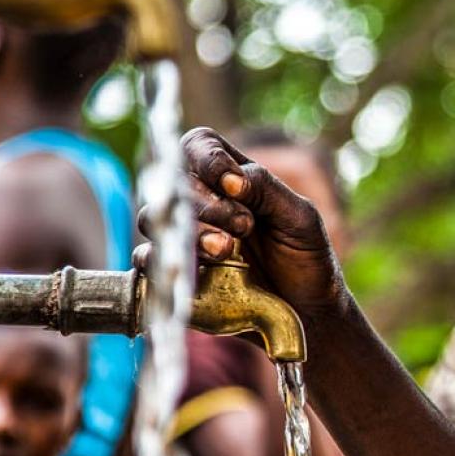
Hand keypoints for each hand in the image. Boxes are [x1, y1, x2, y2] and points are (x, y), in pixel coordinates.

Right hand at [139, 127, 348, 318]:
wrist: (308, 310)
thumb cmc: (306, 256)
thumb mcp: (300, 217)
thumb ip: (267, 190)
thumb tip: (231, 180)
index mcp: (232, 177)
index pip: (199, 145)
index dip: (206, 157)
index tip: (231, 184)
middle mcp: (203, 203)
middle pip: (174, 182)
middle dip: (206, 203)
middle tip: (243, 226)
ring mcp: (186, 238)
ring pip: (154, 218)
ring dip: (190, 231)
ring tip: (225, 250)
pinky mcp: (177, 273)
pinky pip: (146, 261)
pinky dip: (161, 261)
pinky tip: (195, 270)